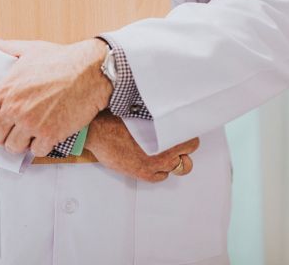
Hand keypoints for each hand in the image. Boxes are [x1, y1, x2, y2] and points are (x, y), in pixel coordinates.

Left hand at [0, 38, 112, 156]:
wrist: (92, 71)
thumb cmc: (62, 59)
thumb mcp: (31, 49)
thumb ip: (7, 48)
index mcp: (6, 88)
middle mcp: (15, 108)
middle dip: (0, 136)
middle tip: (10, 132)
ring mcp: (32, 123)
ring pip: (12, 147)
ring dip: (19, 144)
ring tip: (27, 135)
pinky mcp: (50, 134)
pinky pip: (36, 151)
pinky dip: (40, 146)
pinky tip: (45, 136)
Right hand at [85, 111, 199, 182]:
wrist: (97, 131)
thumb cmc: (115, 119)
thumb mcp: (141, 112)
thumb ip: (158, 118)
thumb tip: (168, 116)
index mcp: (165, 133)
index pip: (191, 140)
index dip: (187, 136)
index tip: (183, 133)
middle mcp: (163, 151)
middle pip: (187, 154)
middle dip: (182, 148)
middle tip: (174, 142)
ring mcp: (154, 164)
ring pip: (176, 167)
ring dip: (172, 160)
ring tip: (162, 152)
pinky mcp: (143, 174)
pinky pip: (161, 177)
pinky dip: (159, 170)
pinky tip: (152, 161)